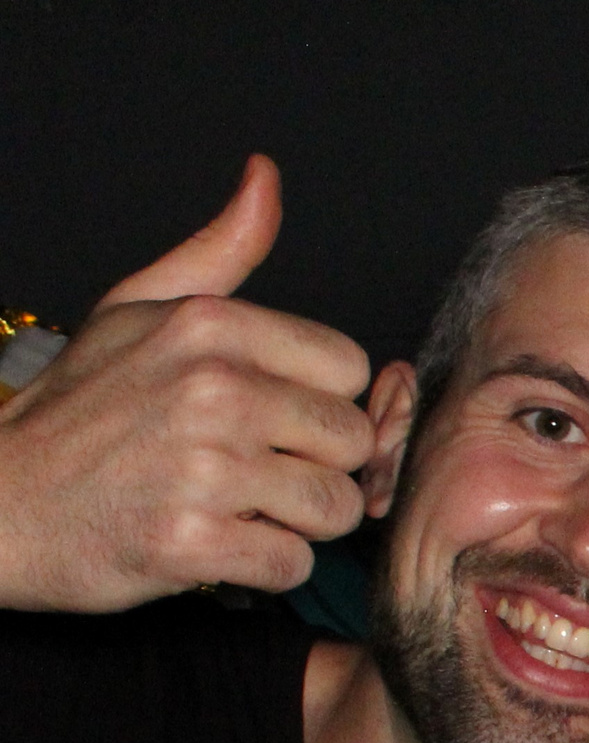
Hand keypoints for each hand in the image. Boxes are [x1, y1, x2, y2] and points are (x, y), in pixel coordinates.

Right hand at [0, 156, 379, 610]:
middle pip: (353, 442)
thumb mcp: (137, 309)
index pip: (350, 369)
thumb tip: (266, 176)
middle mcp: (212, 390)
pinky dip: (262, 566)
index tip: (271, 416)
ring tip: (230, 503)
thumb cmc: (81, 410)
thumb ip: (219, 252)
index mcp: (210, 327)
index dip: (319, 401)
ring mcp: (202, 468)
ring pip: (336, 507)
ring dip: (295, 520)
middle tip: (248, 468)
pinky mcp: (192, 542)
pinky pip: (294, 564)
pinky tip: (213, 541)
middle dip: (315, 464)